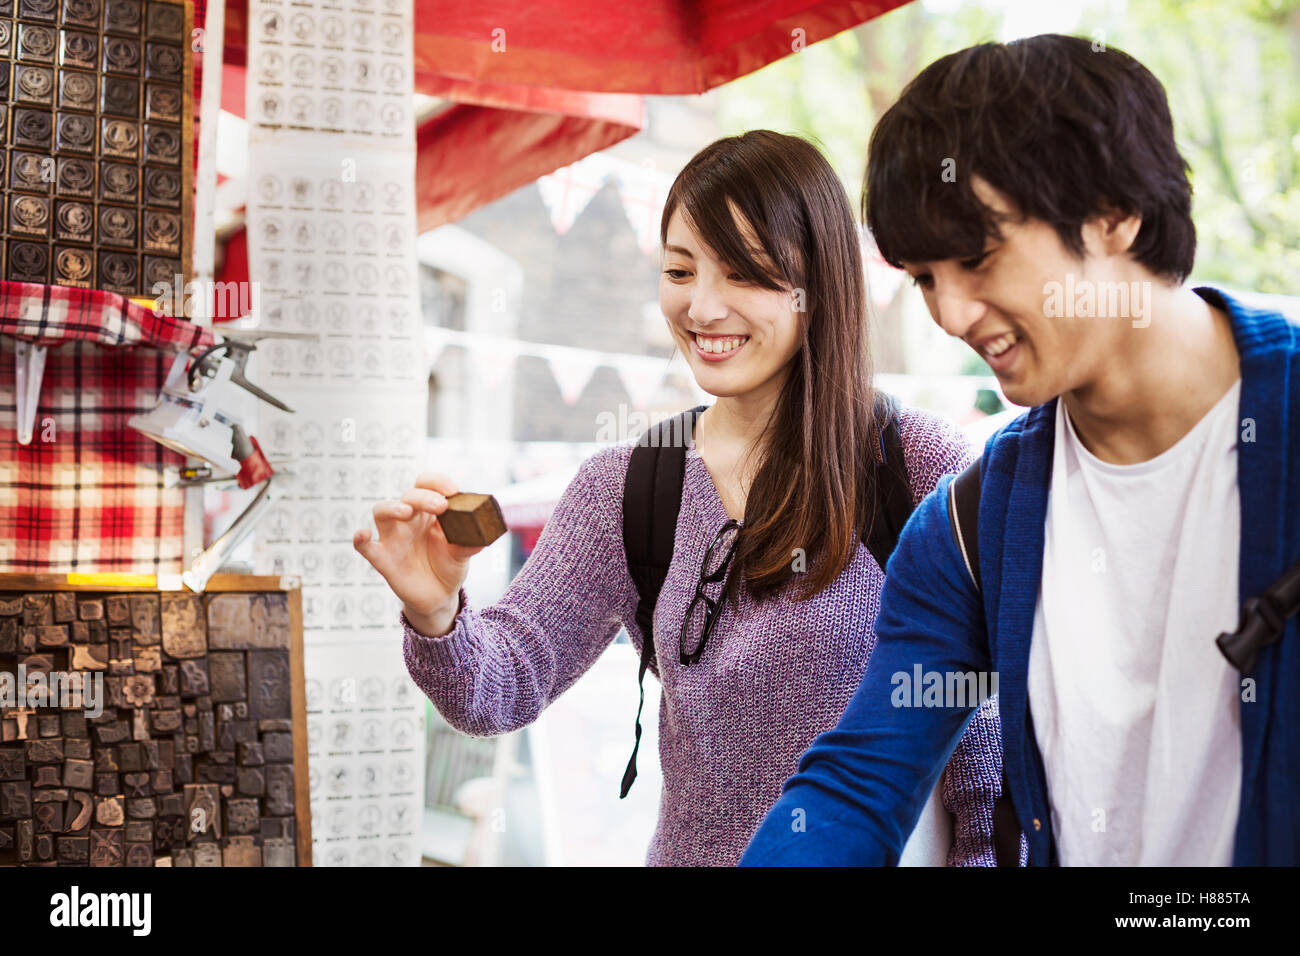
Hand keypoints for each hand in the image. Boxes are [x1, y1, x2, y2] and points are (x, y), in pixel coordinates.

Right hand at [353, 472, 486, 634]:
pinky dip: (361, 539)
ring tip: (407, 512)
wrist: (439, 597)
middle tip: (440, 506)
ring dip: (392, 507)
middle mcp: (409, 520)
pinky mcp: (383, 559)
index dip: (438, 483)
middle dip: (423, 497)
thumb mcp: (463, 553)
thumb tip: (482, 535)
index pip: (427, 485)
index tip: (452, 491)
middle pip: (408, 495)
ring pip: (381, 511)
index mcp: (430, 512)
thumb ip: (469, 542)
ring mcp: (394, 537)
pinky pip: (366, 547)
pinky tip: (364, 534)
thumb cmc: (449, 566)